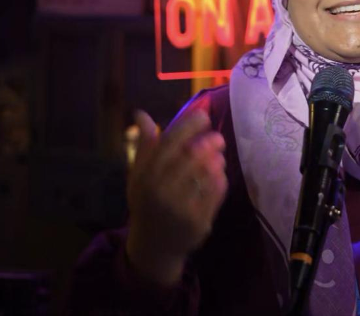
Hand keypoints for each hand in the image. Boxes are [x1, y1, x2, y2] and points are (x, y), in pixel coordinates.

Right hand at [125, 109, 227, 285]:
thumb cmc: (147, 203)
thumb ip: (145, 146)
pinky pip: (215, 193)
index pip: (169, 142)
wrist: (153, 246)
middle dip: (208, 142)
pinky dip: (220, 179)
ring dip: (216, 160)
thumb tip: (140, 113)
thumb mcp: (138, 176)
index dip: (188, 125)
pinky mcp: (198, 221)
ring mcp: (180, 208)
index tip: (203, 116)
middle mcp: (160, 191)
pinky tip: (220, 173)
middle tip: (218, 137)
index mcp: (144, 176)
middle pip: (191, 156)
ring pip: (205, 174)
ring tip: (219, 156)